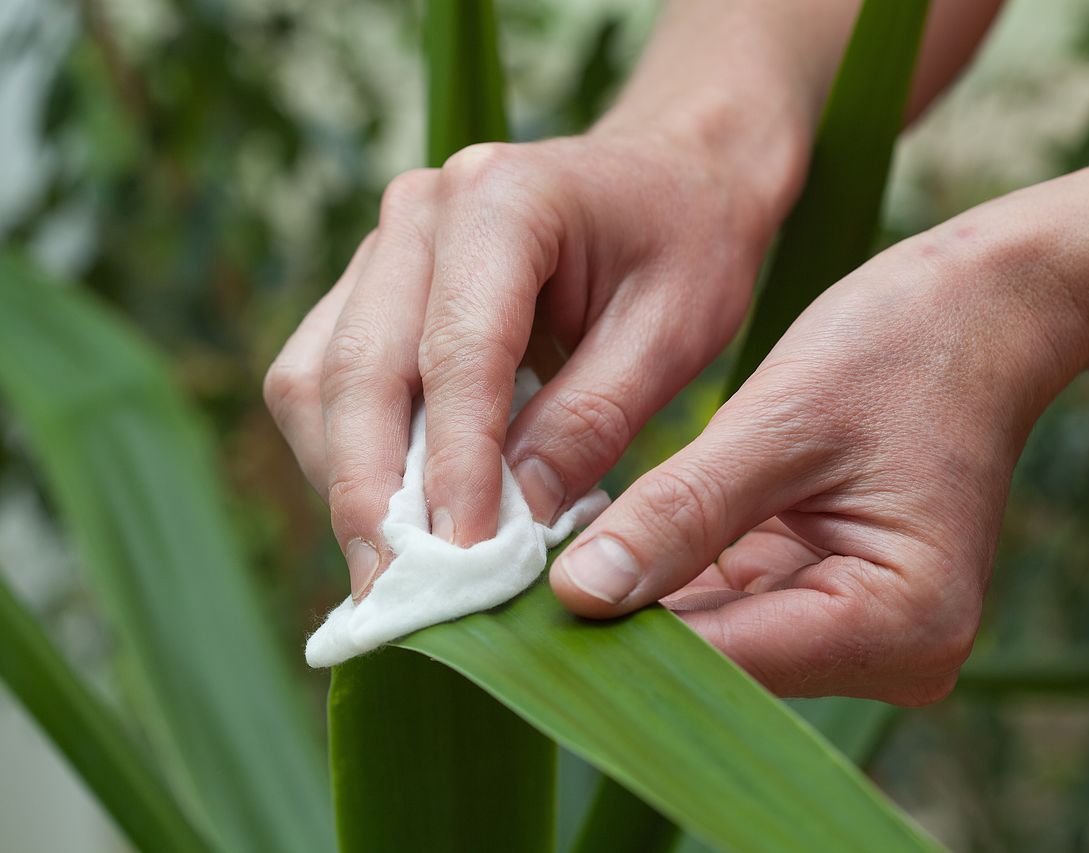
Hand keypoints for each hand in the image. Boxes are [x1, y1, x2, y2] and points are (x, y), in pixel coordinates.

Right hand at [264, 131, 777, 597]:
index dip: (452, 467)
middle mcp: (419, 212)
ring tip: (395, 577)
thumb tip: (510, 526)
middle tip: (398, 599)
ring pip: (316, 383)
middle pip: (357, 370)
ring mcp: (382, 246)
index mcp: (504, 199)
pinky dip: (348, 459)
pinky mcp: (370, 288)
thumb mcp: (672, 332)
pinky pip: (323, 383)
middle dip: (371, 496)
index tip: (462, 564)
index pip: (456, 352)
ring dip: (347, 484)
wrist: (670, 177)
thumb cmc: (689, 246)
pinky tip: (396, 520)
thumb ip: (591, 422)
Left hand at [549, 223, 1088, 700]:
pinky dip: (671, 577)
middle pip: (720, 661)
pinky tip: (603, 549)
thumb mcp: (781, 421)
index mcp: (900, 619)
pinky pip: (732, 607)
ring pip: (716, 639)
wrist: (984, 313)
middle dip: (619, 621)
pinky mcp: (836, 602)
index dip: (616, 635)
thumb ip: (681, 513)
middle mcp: (894, 652)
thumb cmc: (902, 345)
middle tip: (507, 581)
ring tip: (541, 561)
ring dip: (638, 601)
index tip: (512, 608)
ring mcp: (866, 634)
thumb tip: (577, 597)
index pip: (725, 657)